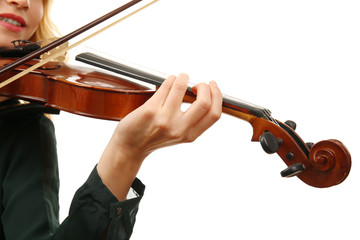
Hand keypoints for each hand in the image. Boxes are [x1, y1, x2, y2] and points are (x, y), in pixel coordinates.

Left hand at [97, 73, 221, 199]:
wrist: (129, 146)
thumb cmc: (154, 136)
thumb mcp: (179, 134)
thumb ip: (192, 120)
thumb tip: (206, 94)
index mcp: (190, 135)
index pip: (214, 114)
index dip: (217, 96)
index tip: (212, 87)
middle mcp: (179, 129)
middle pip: (204, 103)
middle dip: (204, 87)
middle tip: (198, 84)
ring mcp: (164, 119)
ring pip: (181, 88)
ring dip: (183, 77)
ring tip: (181, 78)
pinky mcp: (150, 110)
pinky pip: (166, 86)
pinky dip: (171, 79)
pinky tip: (170, 81)